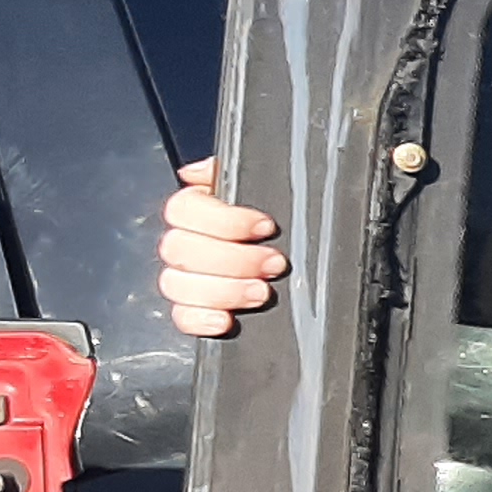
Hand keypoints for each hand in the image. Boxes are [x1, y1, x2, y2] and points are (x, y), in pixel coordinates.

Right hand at [161, 156, 284, 337]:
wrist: (314, 258)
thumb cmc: (284, 221)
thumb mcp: (272, 186)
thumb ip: (237, 171)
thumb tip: (199, 172)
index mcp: (198, 211)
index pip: (182, 209)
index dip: (224, 220)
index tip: (265, 227)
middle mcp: (186, 244)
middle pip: (180, 249)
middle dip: (233, 258)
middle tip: (274, 264)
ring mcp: (186, 279)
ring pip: (176, 283)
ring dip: (223, 290)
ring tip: (262, 292)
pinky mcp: (195, 311)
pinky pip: (181, 317)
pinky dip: (200, 320)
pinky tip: (226, 320)